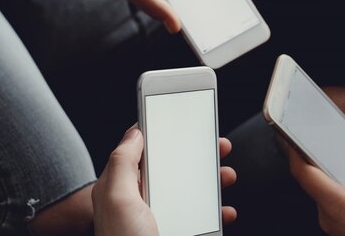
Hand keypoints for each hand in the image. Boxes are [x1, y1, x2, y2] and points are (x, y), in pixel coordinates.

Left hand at [92, 127, 236, 235]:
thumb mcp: (117, 198)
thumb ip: (122, 162)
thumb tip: (133, 132)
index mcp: (122, 188)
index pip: (142, 150)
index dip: (162, 133)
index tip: (182, 119)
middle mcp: (140, 202)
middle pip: (172, 168)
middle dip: (196, 155)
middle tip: (217, 145)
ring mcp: (159, 220)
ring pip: (190, 191)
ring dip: (212, 181)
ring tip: (227, 176)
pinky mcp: (176, 231)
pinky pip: (201, 218)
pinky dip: (216, 213)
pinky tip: (225, 211)